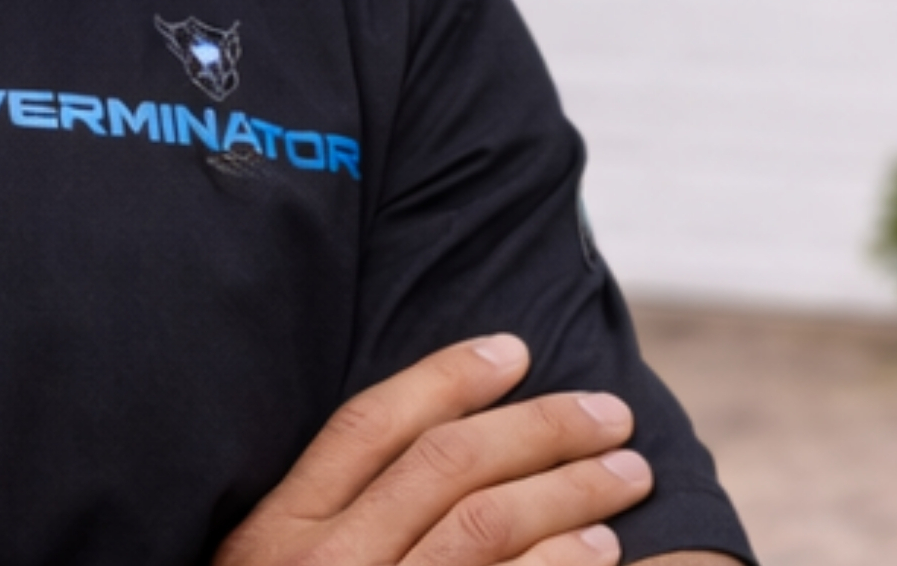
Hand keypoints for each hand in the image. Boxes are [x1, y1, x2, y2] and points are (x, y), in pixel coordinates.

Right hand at [212, 333, 655, 565]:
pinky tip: (603, 555)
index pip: (370, 427)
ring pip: (487, 528)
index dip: (448, 376)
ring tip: (625, 478)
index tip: (516, 351)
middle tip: (611, 416)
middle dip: (543, 427)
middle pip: (448, 468)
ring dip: (571, 491)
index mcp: (271, 538)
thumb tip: (457, 441)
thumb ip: (338, 517)